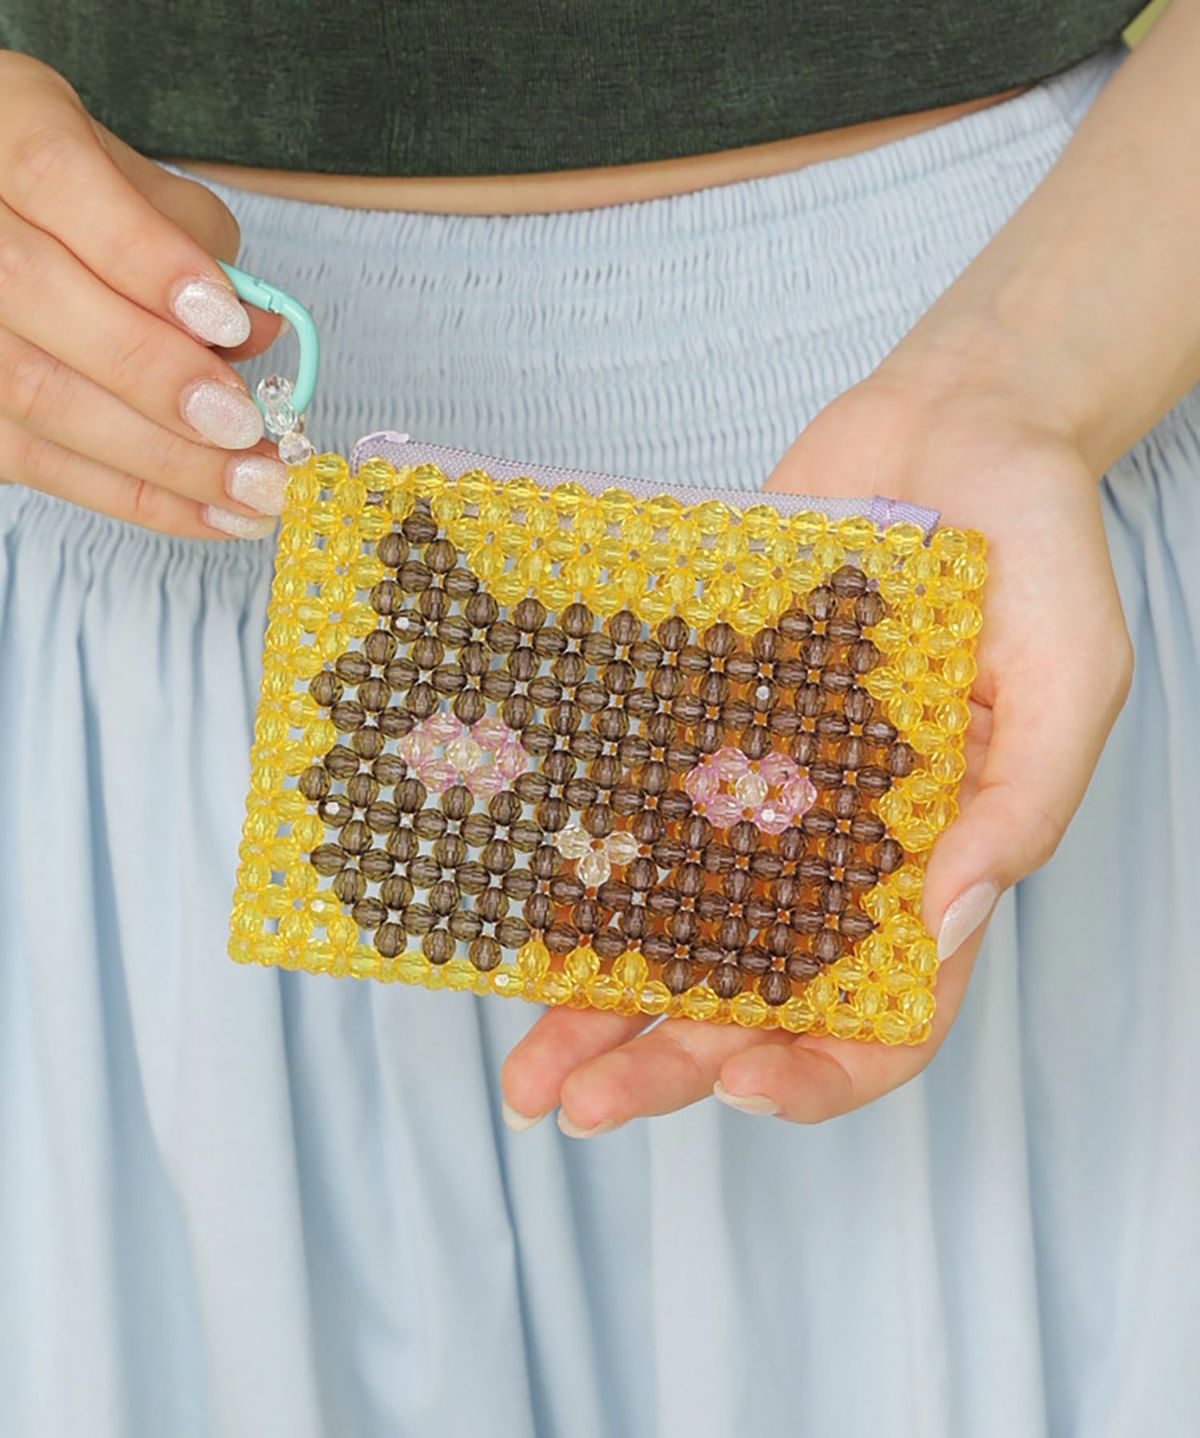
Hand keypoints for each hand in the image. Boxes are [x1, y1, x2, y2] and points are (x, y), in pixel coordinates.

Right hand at [0, 51, 287, 537]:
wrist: (1, 227)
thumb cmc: (70, 201)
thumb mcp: (131, 179)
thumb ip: (193, 239)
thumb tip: (260, 328)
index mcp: (3, 128)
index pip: (56, 179)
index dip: (144, 257)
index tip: (230, 323)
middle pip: (34, 292)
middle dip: (156, 375)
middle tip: (248, 430)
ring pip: (31, 392)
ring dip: (160, 458)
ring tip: (253, 492)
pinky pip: (36, 462)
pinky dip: (136, 497)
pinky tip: (212, 515)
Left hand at [499, 354, 1131, 1132]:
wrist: (949, 424)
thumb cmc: (1036, 547)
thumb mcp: (1071, 676)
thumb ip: (1021, 803)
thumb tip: (948, 919)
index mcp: (938, 859)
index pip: (889, 1009)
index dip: (822, 1069)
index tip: (743, 1083)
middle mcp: (840, 844)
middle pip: (753, 991)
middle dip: (668, 1060)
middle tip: (577, 1107)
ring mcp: (765, 788)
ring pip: (677, 921)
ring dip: (601, 999)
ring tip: (523, 1062)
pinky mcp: (706, 721)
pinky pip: (639, 807)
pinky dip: (583, 868)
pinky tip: (519, 916)